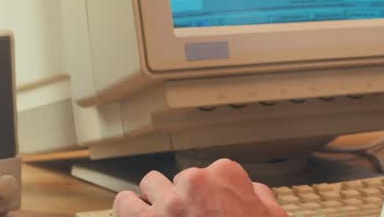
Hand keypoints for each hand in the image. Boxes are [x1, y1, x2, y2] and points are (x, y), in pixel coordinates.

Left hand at [113, 159, 288, 216]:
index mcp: (226, 176)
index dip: (207, 195)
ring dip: (154, 201)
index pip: (210, 173)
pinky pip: (124, 203)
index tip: (208, 210)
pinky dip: (129, 210)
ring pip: (150, 185)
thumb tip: (252, 191)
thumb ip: (260, 198)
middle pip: (179, 180)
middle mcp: (195, 182)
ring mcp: (168, 202)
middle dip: (182, 199)